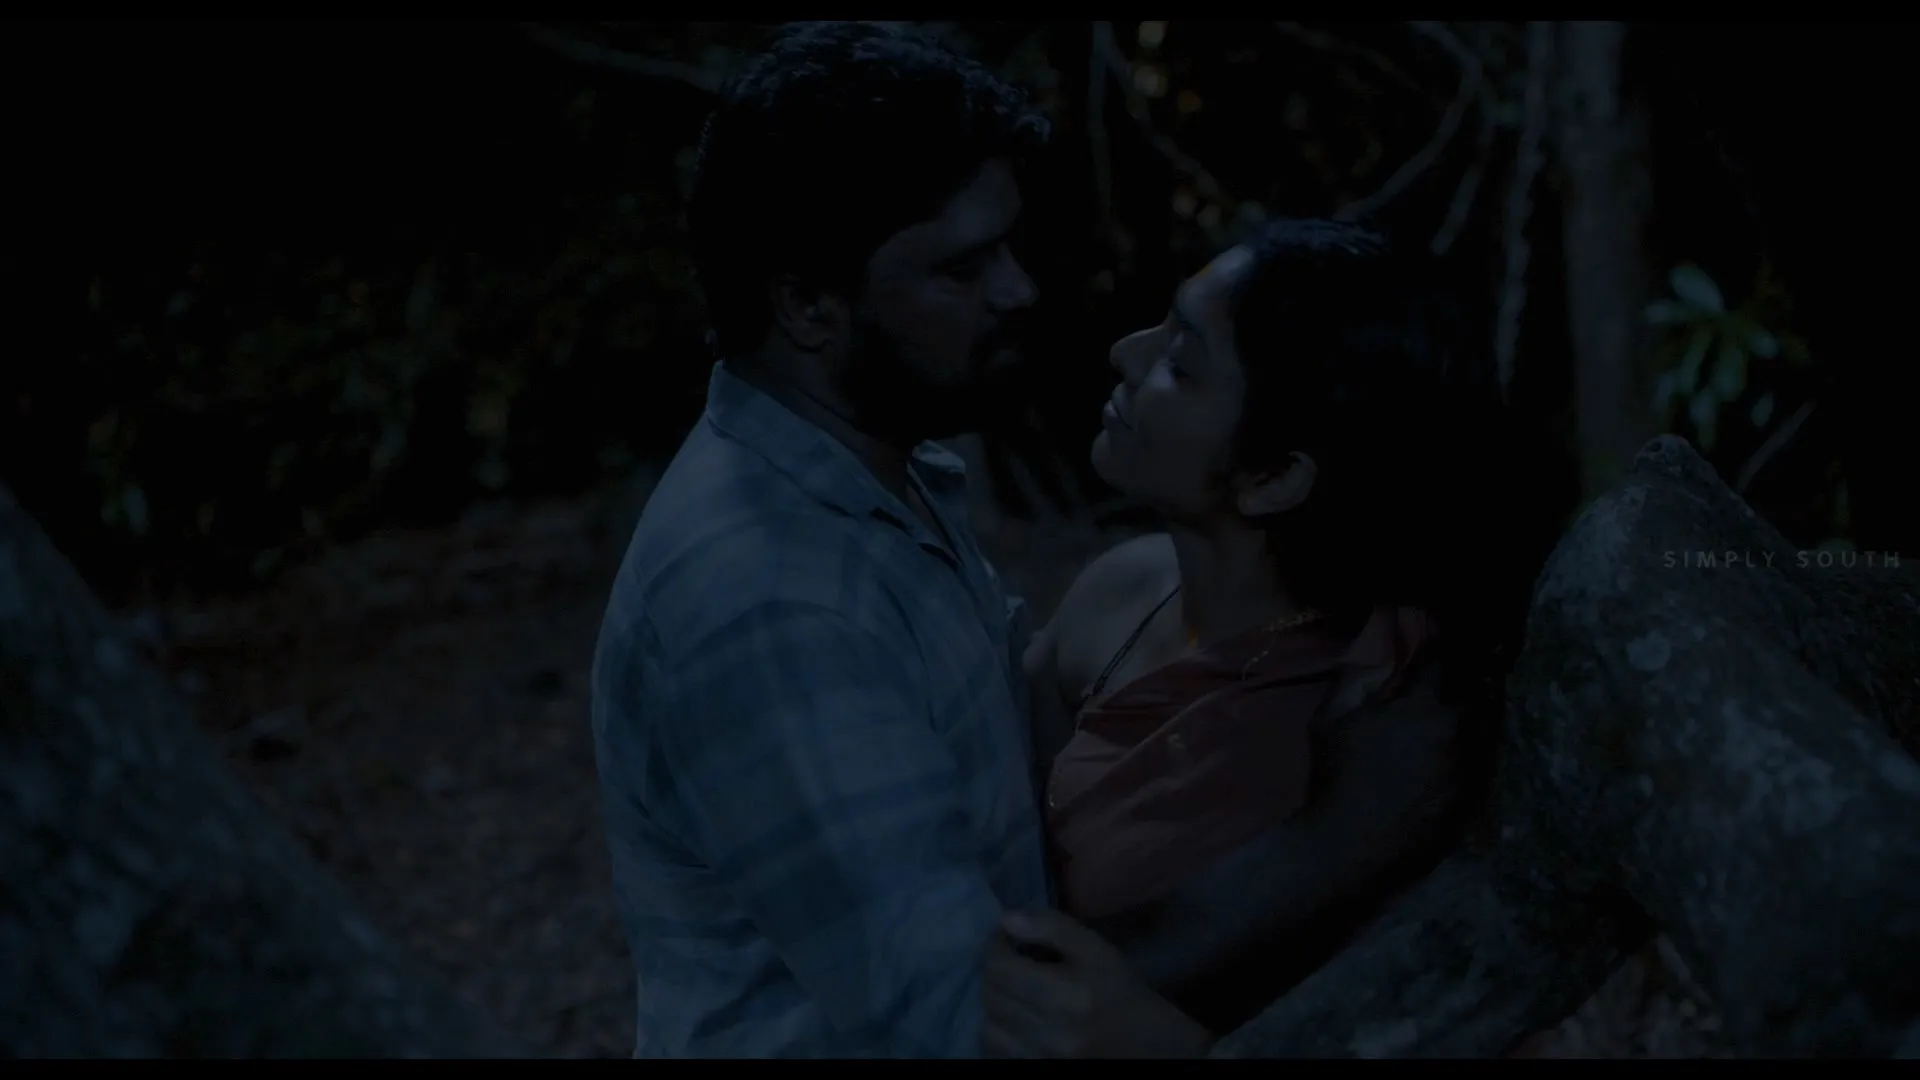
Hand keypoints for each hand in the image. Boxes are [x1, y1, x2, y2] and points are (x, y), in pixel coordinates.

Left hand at [980, 909, 1213, 1057]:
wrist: (1142, 1041)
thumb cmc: (1118, 988)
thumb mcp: (1095, 948)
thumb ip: (1051, 927)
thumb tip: (1006, 920)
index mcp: (1067, 993)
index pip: (999, 966)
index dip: (995, 946)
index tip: (1007, 938)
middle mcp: (1050, 1030)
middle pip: (990, 994)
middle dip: (994, 970)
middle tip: (1010, 960)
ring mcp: (1041, 1056)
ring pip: (988, 1024)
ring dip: (994, 1002)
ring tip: (1012, 990)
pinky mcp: (1036, 1068)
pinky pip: (994, 1049)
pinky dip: (997, 1030)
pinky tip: (1014, 1017)